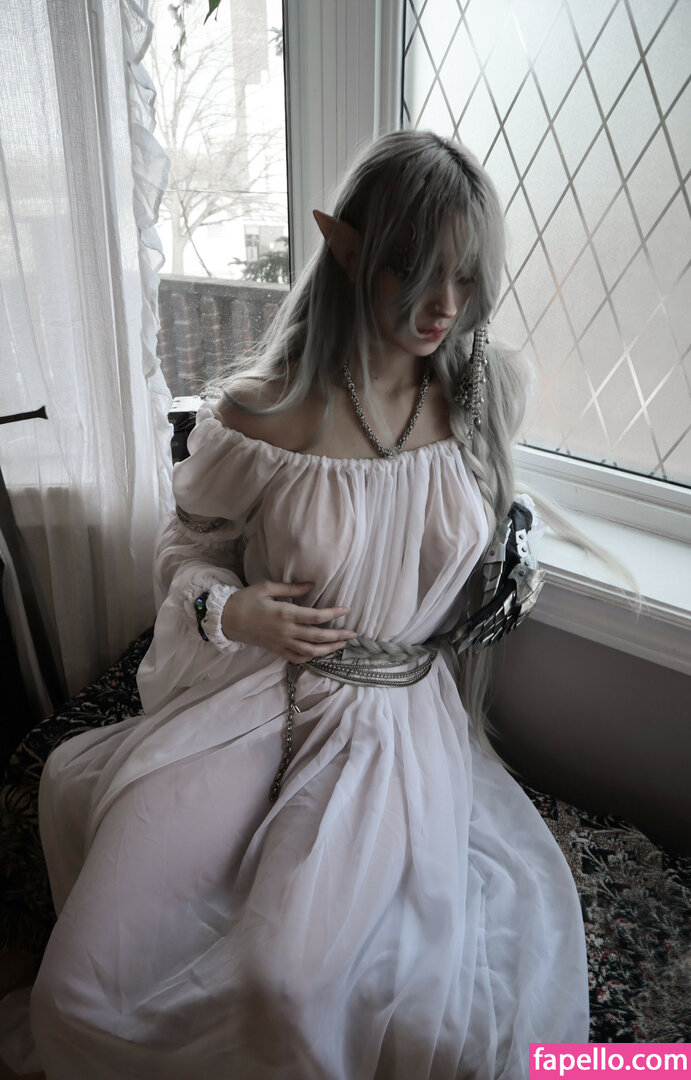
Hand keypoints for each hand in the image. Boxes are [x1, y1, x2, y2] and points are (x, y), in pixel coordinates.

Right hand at [221, 581, 356, 663]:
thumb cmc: (245, 600)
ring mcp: (281, 643)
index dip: (334, 614)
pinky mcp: (276, 650)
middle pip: (319, 637)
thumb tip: (312, 585)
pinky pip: (296, 658)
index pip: (317, 617)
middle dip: (338, 636)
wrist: (225, 619)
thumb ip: (291, 588)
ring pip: (311, 651)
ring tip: (341, 645)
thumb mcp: (267, 588)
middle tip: (353, 633)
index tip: (346, 610)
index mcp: (286, 614)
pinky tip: (319, 654)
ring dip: (329, 649)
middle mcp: (286, 631)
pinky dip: (310, 658)